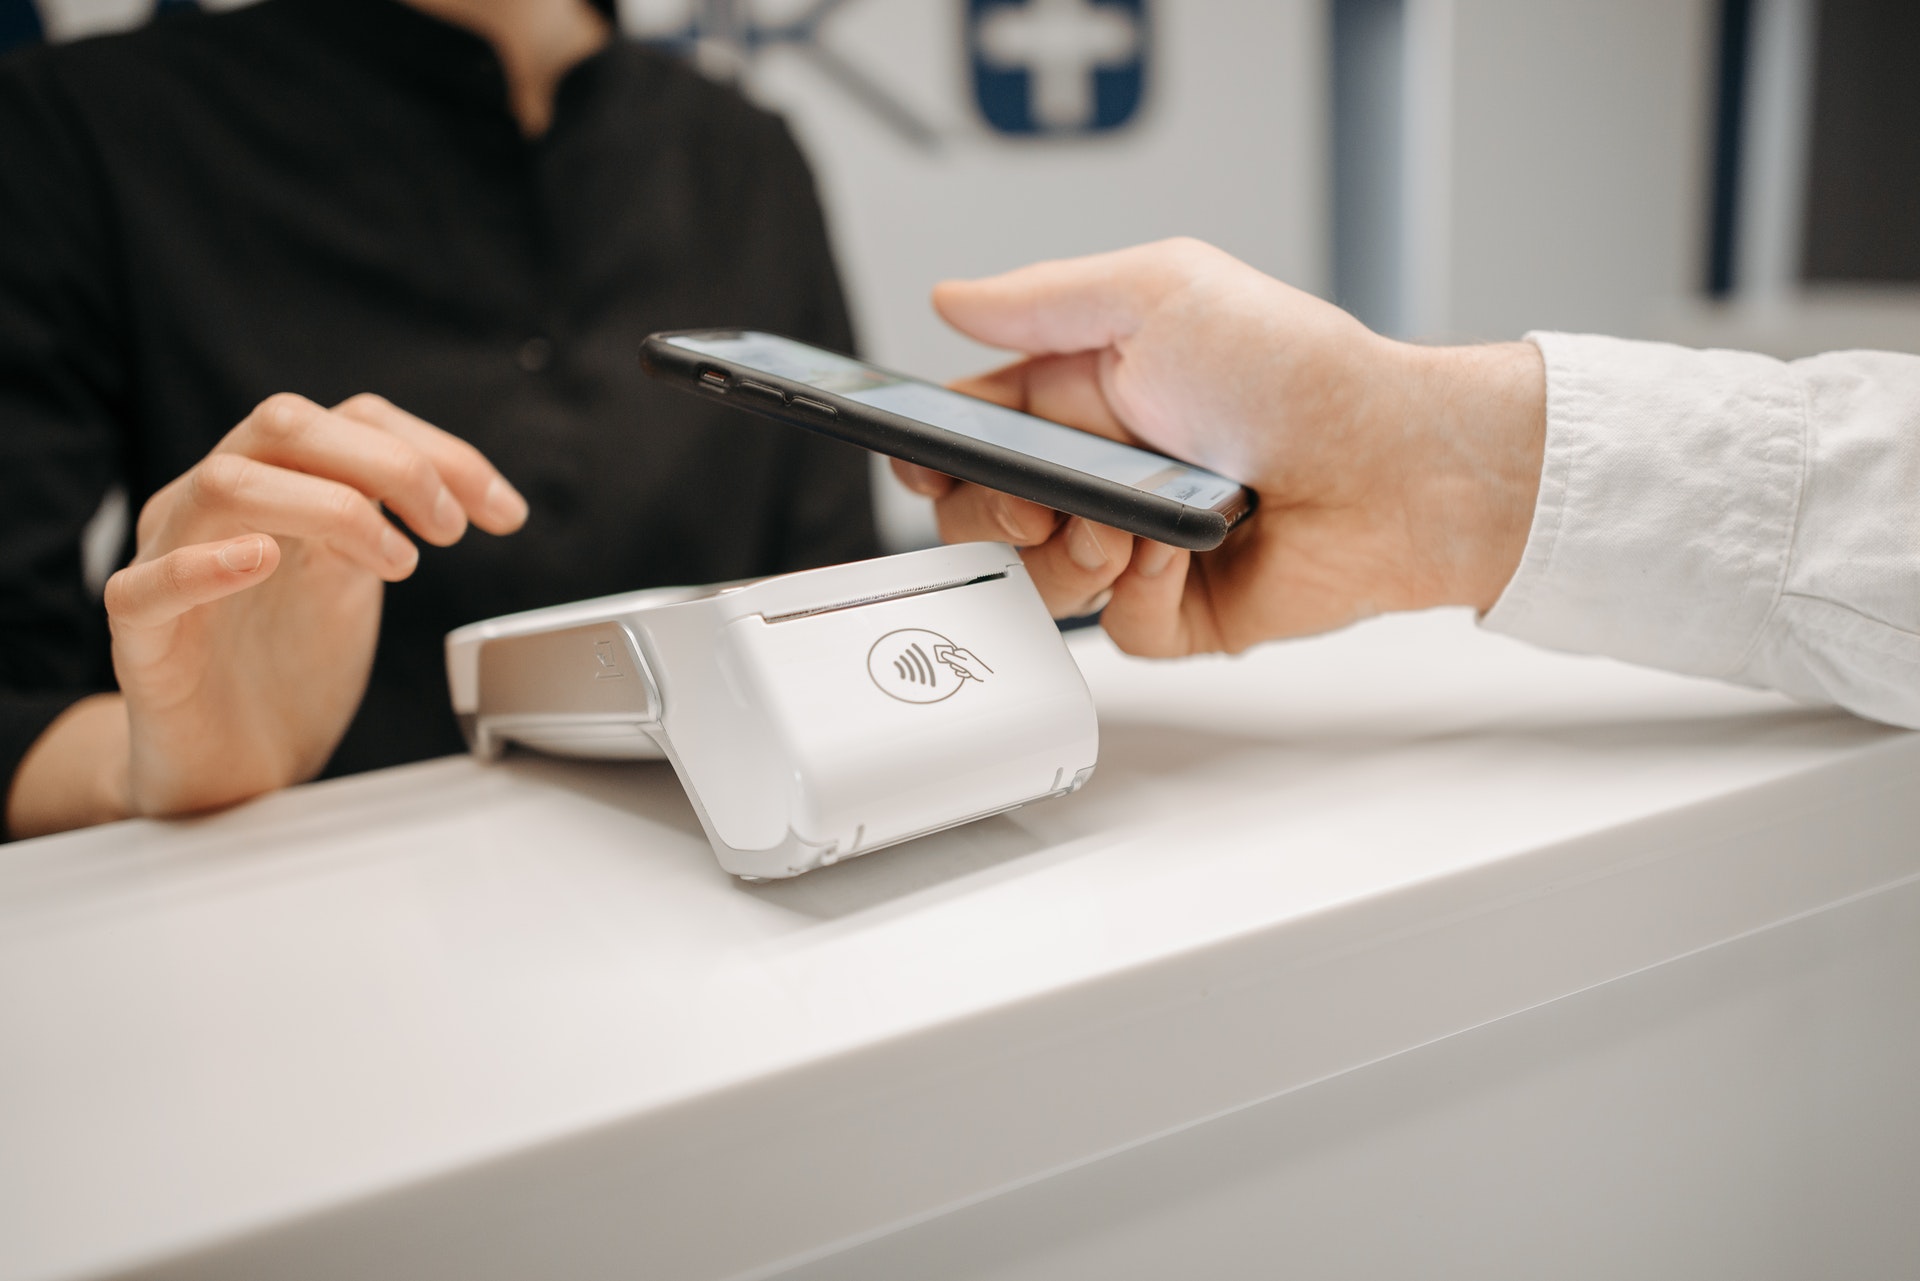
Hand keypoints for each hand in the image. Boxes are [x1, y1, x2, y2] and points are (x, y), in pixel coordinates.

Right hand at [7, 393, 526, 835]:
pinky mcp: (142, 640)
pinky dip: (204, 565)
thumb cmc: (287, 669)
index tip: (503, 512)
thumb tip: (469, 493)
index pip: (350, 419)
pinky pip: (146, 586)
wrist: (231, 767)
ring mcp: (168, 563)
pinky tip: (262, 560)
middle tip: (449, 529)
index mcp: (276, 486)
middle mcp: (217, 509)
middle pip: (285, 424)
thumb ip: (385, 522)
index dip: (438, 452)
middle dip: (388, 463)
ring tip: (395, 562)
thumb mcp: (353, 581)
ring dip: (329, 507)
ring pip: (224, 484)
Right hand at [894, 238, 1545, 655]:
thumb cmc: (1296, 370)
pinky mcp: (1177, 612)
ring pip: (1039, 583)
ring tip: (1130, 524)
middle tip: (1037, 503)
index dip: (938, 454)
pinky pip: (1114, 631)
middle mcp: (1106, 473)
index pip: (974, 434)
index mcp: (1087, 396)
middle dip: (994, 515)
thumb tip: (953, 301)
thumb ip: (1041, 301)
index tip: (928, 462)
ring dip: (1071, 555)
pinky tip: (1181, 553)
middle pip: (986, 518)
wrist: (1391, 465)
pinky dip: (1137, 594)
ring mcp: (1138, 546)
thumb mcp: (1159, 293)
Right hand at [932, 643, 991, 681]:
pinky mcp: (967, 669)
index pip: (949, 653)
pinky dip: (964, 675)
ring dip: (961, 671)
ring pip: (956, 668)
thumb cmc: (977, 669)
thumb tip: (942, 653)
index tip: (942, 658)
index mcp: (963, 652)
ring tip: (967, 671)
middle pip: (952, 661)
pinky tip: (969, 674)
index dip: (948, 657)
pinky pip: (960, 672)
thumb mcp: (963, 663)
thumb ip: (952, 658)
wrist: (987, 678)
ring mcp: (965, 663)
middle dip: (956, 666)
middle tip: (963, 668)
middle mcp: (964, 656)